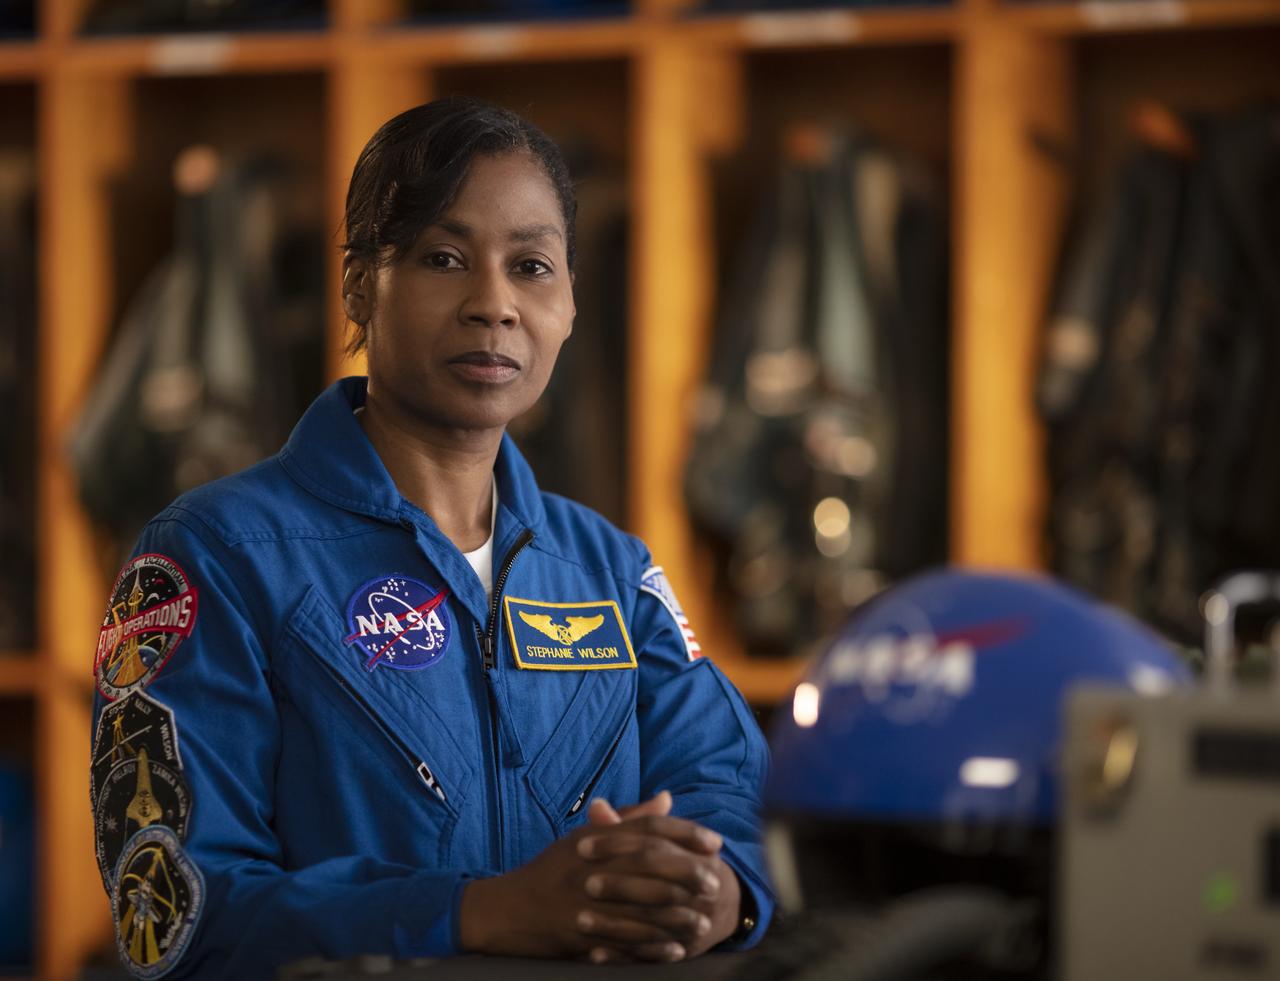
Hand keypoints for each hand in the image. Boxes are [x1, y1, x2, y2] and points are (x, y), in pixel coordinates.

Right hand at [457, 802, 720, 960]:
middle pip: (649, 865)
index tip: (714, 842)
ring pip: (640, 907)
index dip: (684, 834)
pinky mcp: (580, 935)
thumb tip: (668, 798)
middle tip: (715, 882)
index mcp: (594, 840)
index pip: (647, 830)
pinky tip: (675, 951)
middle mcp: (590, 867)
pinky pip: (623, 942)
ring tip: (703, 921)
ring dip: (677, 916)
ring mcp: (584, 902)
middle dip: (687, 873)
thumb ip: (629, 819)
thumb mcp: (583, 837)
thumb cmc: (551, 870)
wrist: (507, 909)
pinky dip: (652, 947)